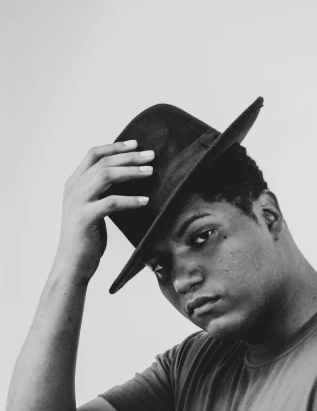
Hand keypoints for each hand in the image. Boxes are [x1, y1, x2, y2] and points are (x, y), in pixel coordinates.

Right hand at [54, 140, 153, 281]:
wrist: (71, 265)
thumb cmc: (86, 239)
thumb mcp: (91, 209)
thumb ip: (101, 193)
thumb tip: (127, 179)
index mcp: (73, 184)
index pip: (93, 154)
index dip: (115, 147)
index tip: (136, 144)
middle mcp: (73, 189)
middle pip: (103, 162)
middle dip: (129, 156)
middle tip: (151, 156)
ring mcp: (77, 202)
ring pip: (106, 176)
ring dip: (131, 171)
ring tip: (151, 172)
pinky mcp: (85, 218)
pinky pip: (111, 202)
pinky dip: (130, 200)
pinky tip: (145, 201)